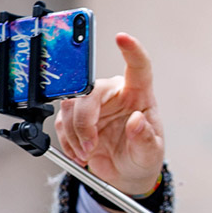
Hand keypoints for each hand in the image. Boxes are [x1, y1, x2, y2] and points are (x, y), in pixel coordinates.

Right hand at [55, 33, 163, 196]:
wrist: (126, 174)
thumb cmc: (142, 156)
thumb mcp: (150, 153)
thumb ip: (145, 139)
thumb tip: (137, 121)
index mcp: (138, 94)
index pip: (138, 66)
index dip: (131, 50)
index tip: (122, 38)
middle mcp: (115, 92)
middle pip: (90, 90)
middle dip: (84, 121)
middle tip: (90, 146)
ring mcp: (94, 103)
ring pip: (71, 105)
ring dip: (75, 134)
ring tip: (87, 154)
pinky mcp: (76, 116)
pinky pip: (62, 121)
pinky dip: (67, 141)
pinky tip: (79, 153)